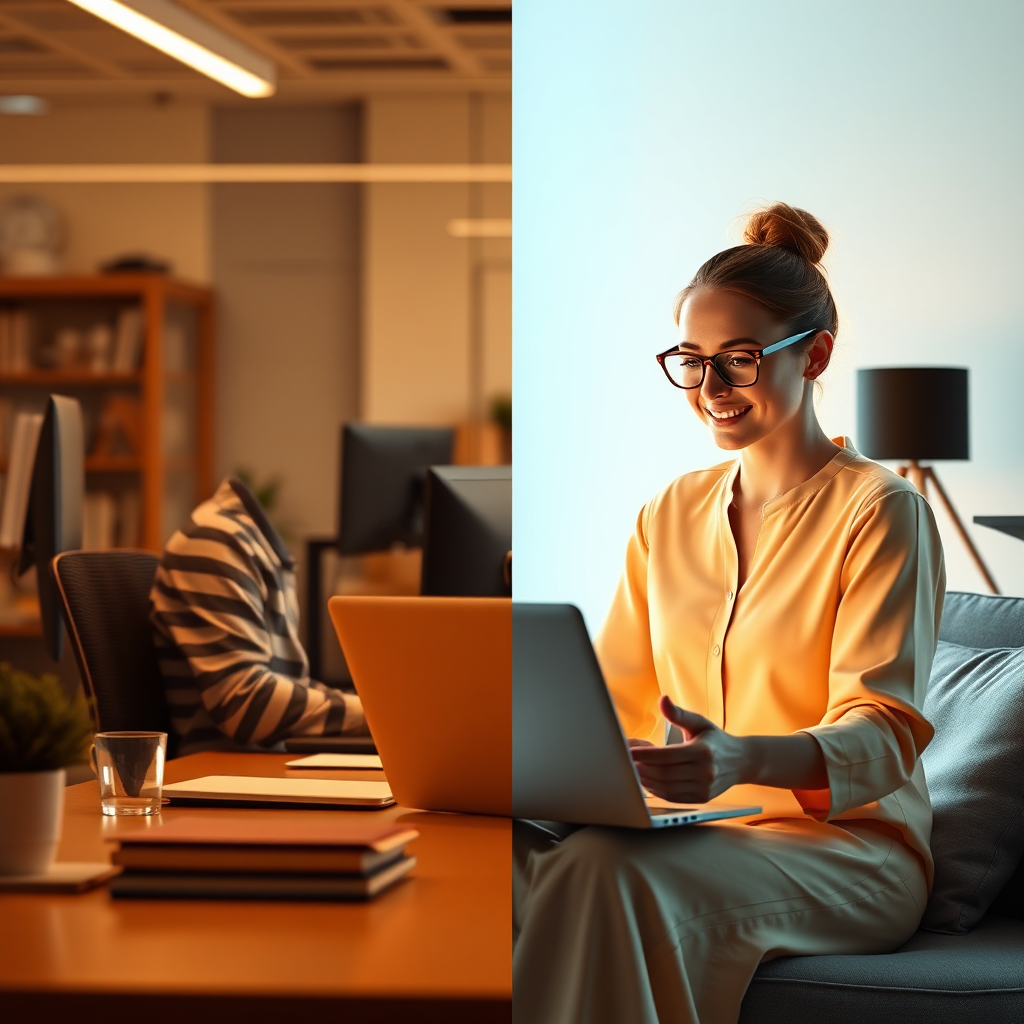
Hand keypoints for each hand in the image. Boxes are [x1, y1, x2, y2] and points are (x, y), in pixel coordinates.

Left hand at [630, 695, 748, 803]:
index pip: (667, 755)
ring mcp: (704, 788)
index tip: (628, 751)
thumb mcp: (699, 722)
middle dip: (641, 768)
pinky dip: (657, 790)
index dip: (645, 755)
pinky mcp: (701, 798)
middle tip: (625, 761)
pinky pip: (673, 797)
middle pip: (664, 773)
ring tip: (632, 770)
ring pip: (667, 787)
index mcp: (703, 751)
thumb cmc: (715, 739)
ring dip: (646, 780)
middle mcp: (705, 772)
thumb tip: (663, 699)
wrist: (740, 761)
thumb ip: (678, 714)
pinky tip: (647, 781)